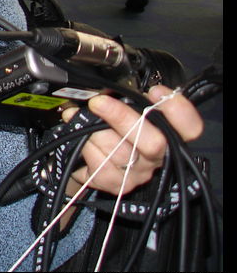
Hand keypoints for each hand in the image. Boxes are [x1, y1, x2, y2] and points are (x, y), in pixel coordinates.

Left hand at [66, 85, 202, 196]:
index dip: (178, 110)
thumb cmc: (116, 128)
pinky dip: (86, 147)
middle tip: (98, 102)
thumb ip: (131, 101)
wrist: (94, 158)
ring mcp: (138, 174)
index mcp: (169, 136)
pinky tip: (83, 139)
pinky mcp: (116, 184)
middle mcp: (158, 158)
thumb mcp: (128, 111)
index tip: (155, 92)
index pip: (190, 128)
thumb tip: (113, 87)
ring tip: (82, 118)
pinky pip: (99, 164)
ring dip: (94, 131)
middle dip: (122, 118)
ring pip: (118, 151)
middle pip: (153, 143)